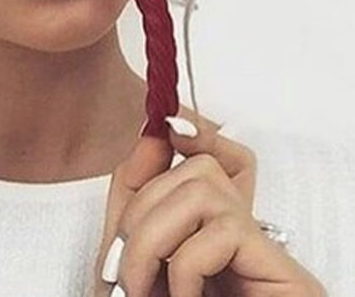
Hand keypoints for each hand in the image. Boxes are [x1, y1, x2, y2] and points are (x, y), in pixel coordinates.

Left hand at [92, 116, 326, 296]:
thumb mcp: (138, 260)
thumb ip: (137, 203)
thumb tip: (150, 135)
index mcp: (205, 225)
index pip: (204, 157)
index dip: (187, 133)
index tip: (164, 121)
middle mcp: (240, 227)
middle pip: (190, 172)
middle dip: (137, 216)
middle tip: (121, 275)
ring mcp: (261, 245)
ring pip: (199, 191)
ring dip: (151, 240)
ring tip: (144, 291)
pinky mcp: (279, 266)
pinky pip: (221, 231)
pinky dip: (185, 268)